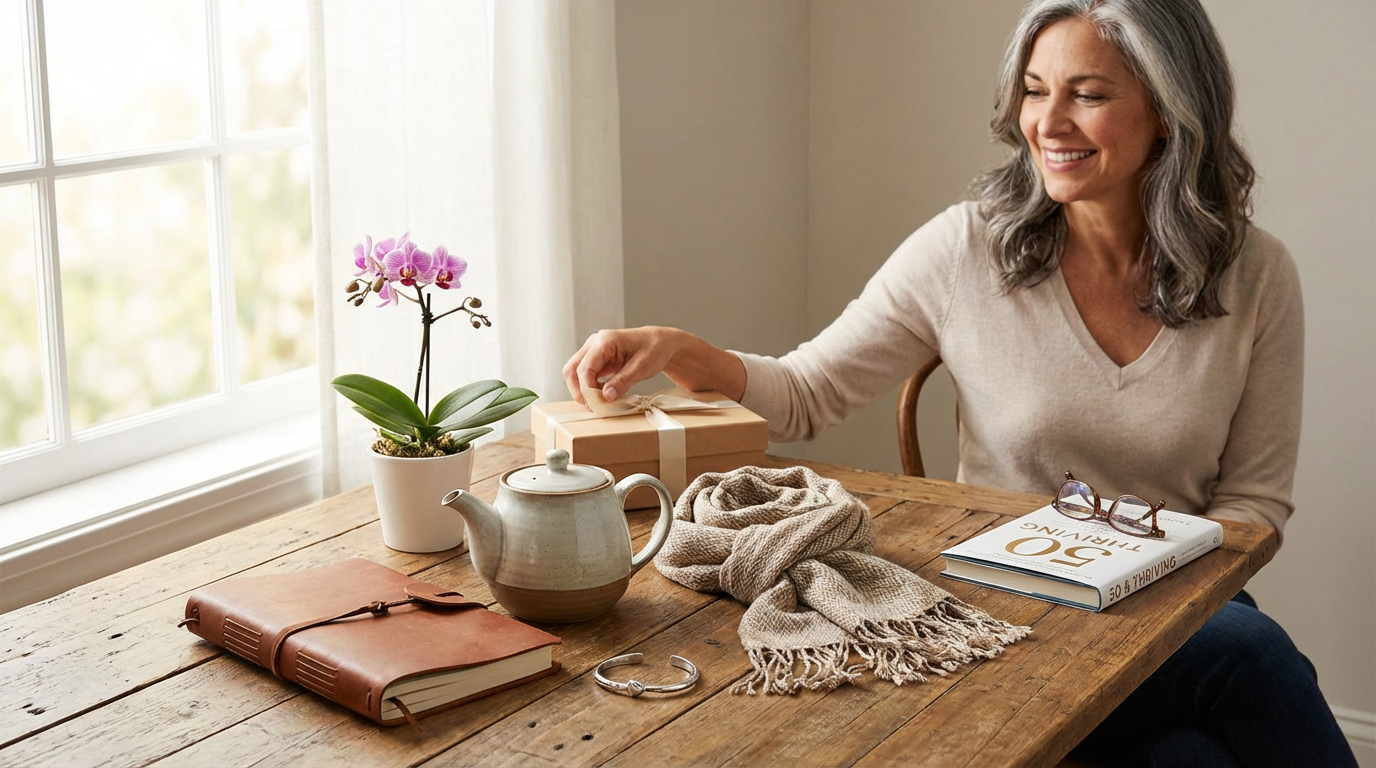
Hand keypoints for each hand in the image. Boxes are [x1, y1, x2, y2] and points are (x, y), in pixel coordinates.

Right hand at [562, 326, 746, 405]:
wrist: (662, 342)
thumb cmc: (654, 349)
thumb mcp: (642, 367)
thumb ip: (622, 381)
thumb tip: (606, 396)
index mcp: (605, 340)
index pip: (584, 367)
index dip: (586, 388)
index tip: (595, 404)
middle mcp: (595, 343)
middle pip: (572, 370)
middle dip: (579, 391)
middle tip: (592, 407)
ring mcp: (594, 351)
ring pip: (575, 373)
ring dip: (583, 390)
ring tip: (597, 404)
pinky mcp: (597, 359)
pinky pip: (585, 375)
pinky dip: (590, 387)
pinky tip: (601, 397)